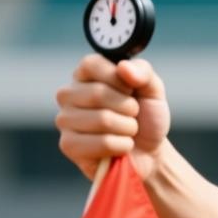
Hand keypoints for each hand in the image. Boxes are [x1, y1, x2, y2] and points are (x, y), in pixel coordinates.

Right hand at [55, 54, 170, 180]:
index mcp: (84, 74)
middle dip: (128, 108)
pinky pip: (103, 143)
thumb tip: (123, 67)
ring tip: (128, 131)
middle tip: (133, 115)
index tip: (131, 92)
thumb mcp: (153, 90)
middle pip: (98, 93)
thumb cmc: (147, 117)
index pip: (92, 65)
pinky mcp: (68, 146)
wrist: (150, 153)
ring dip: (128, 128)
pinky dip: (123, 146)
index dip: (120, 81)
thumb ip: (143, 72)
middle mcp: (68, 94)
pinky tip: (121, 147)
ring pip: (103, 120)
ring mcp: (65, 120)